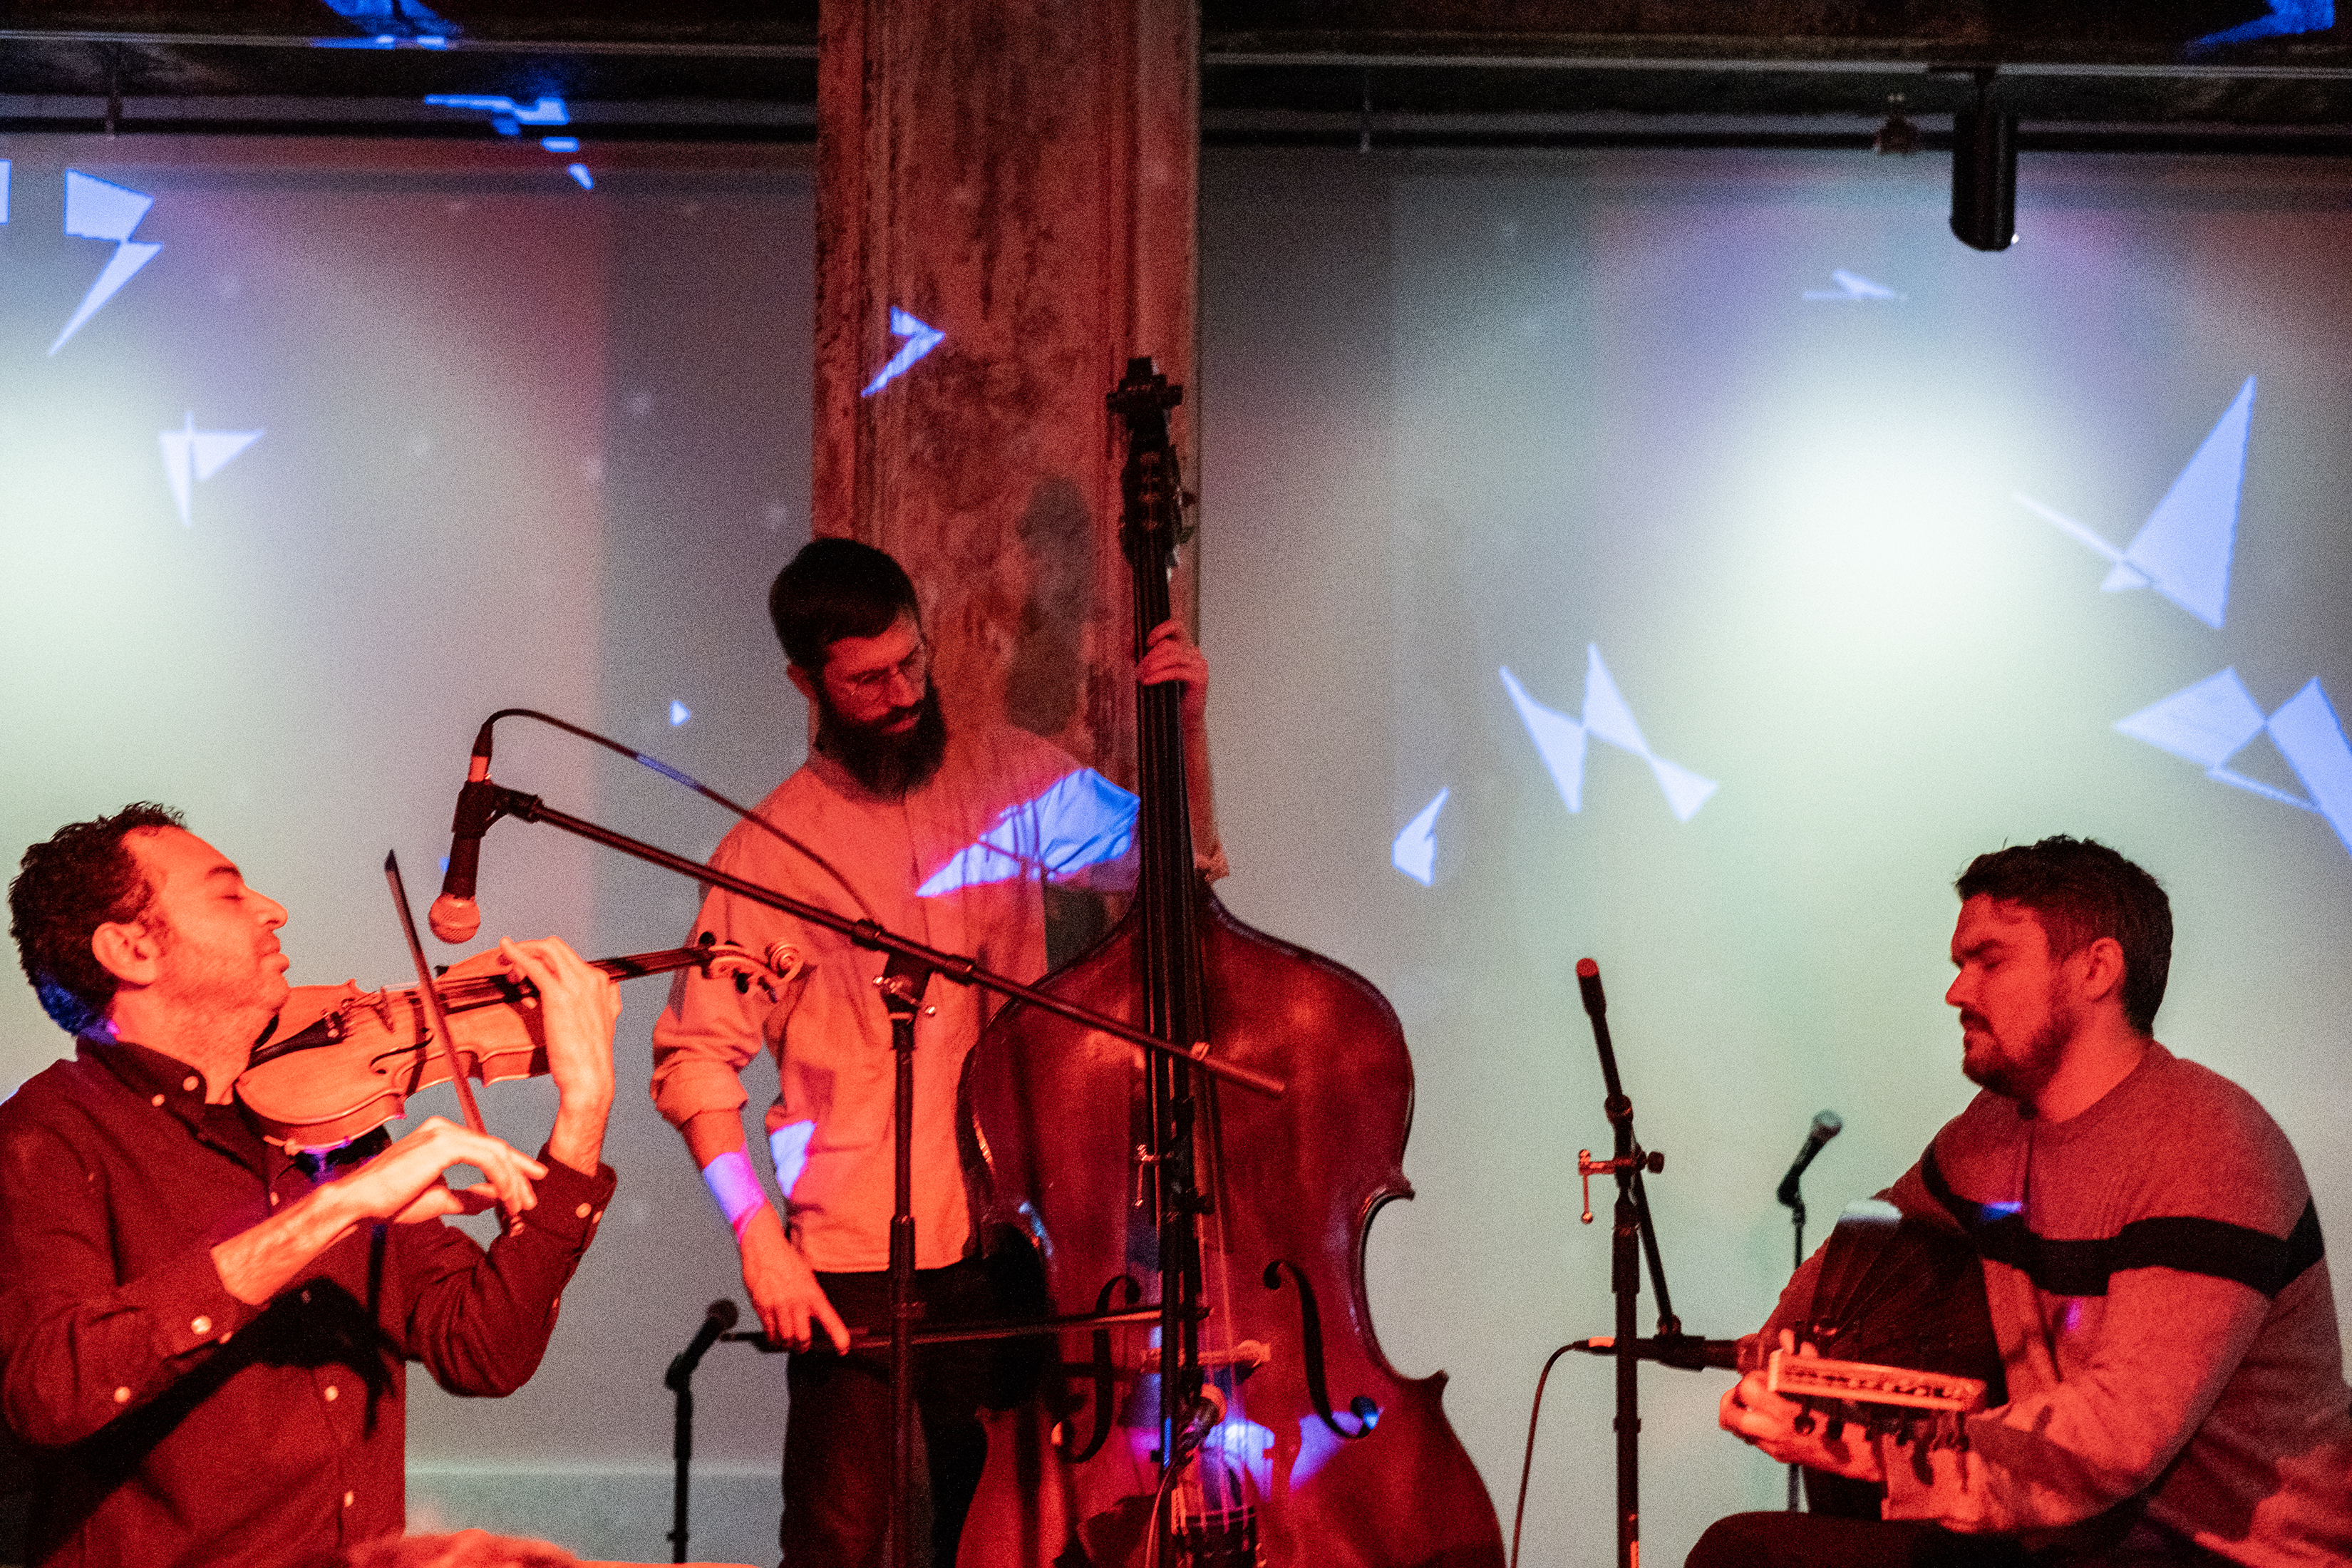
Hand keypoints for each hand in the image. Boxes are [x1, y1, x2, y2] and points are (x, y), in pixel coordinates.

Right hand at [343, 1115, 546, 1224]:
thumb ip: (469, 1197)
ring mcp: (443, 1132)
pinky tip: (508, 1198)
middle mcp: (444, 1128)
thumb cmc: (391, 1202)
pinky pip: (486, 1159)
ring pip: (495, 1152)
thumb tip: (495, 1199)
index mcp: (441, 1136)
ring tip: (523, 1205)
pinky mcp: (443, 1144)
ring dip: (513, 1180)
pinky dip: (501, 1179)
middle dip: (520, 1174)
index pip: (486, 1148)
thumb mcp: (439, 1199)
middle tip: (535, 1197)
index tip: (530, 1185)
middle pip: (496, 1147)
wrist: (358, 1202)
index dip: (512, 1167)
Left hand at [492, 935, 619, 1172]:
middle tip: (511, 966)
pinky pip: (535, 964)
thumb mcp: (603, 1025)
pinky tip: (504, 950)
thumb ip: (602, 1005)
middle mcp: (592, 979)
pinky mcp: (558, 996)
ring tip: (506, 967)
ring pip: (546, 950)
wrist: (589, 1079)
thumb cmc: (589, 1060)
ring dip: (522, 952)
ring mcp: (576, 985)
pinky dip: (516, 953)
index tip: (529, 976)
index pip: (570, 959)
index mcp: (602, 985)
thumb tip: (599, 996)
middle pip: (557, 947)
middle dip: (531, 949)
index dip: (546, 962)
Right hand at [738, 1206, 849, 1353]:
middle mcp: (797, 1301)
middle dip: (804, 1346)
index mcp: (813, 1293)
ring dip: (788, 1344)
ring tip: (788, 1341)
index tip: (843, 1348)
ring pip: (786, 1338)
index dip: (838, 1337)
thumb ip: (811, 1299)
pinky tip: (775, 1335)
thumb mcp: (807, 1278)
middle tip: (803, 1346)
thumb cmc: (786, 1260)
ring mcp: (779, 1306)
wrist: (764, 1247)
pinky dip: (773, 1338)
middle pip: (803, 1337)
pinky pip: (769, 1332)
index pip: (830, 1320)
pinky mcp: (762, 1307)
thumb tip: (816, 1318)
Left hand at [1137, 619, 1207, 729]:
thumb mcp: (1158, 672)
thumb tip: (1128, 646)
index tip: (1147, 642)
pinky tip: (1148, 681)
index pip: (1177, 627)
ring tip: (1141, 676)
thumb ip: (1147, 658)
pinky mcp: (1199, 678)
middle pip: (1169, 645)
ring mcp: (1199, 665)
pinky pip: (1176, 671)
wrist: (1186, 719)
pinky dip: (1159, 675)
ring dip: (1153, 665)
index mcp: (1187, 648)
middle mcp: (1195, 654)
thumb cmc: (1171, 696)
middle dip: (1150, 657)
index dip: (1161, 630)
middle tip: (1138, 669)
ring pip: (1173, 656)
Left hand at [1718, 1329, 1884, 1481]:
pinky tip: (1765, 1421)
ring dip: (1736, 1415)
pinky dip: (1752, 1429)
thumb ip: (1802, 1359)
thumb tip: (1787, 1338)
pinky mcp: (1780, 1456)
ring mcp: (1775, 1445)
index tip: (1765, 1375)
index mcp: (1787, 1405)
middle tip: (1743, 1392)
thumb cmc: (1847, 1415)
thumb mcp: (1826, 1381)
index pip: (1749, 1387)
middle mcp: (1776, 1428)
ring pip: (1736, 1430)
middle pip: (1730, 1414)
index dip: (1753, 1377)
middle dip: (1732, 1399)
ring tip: (1746, 1406)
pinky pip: (1754, 1441)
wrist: (1864, 1452)